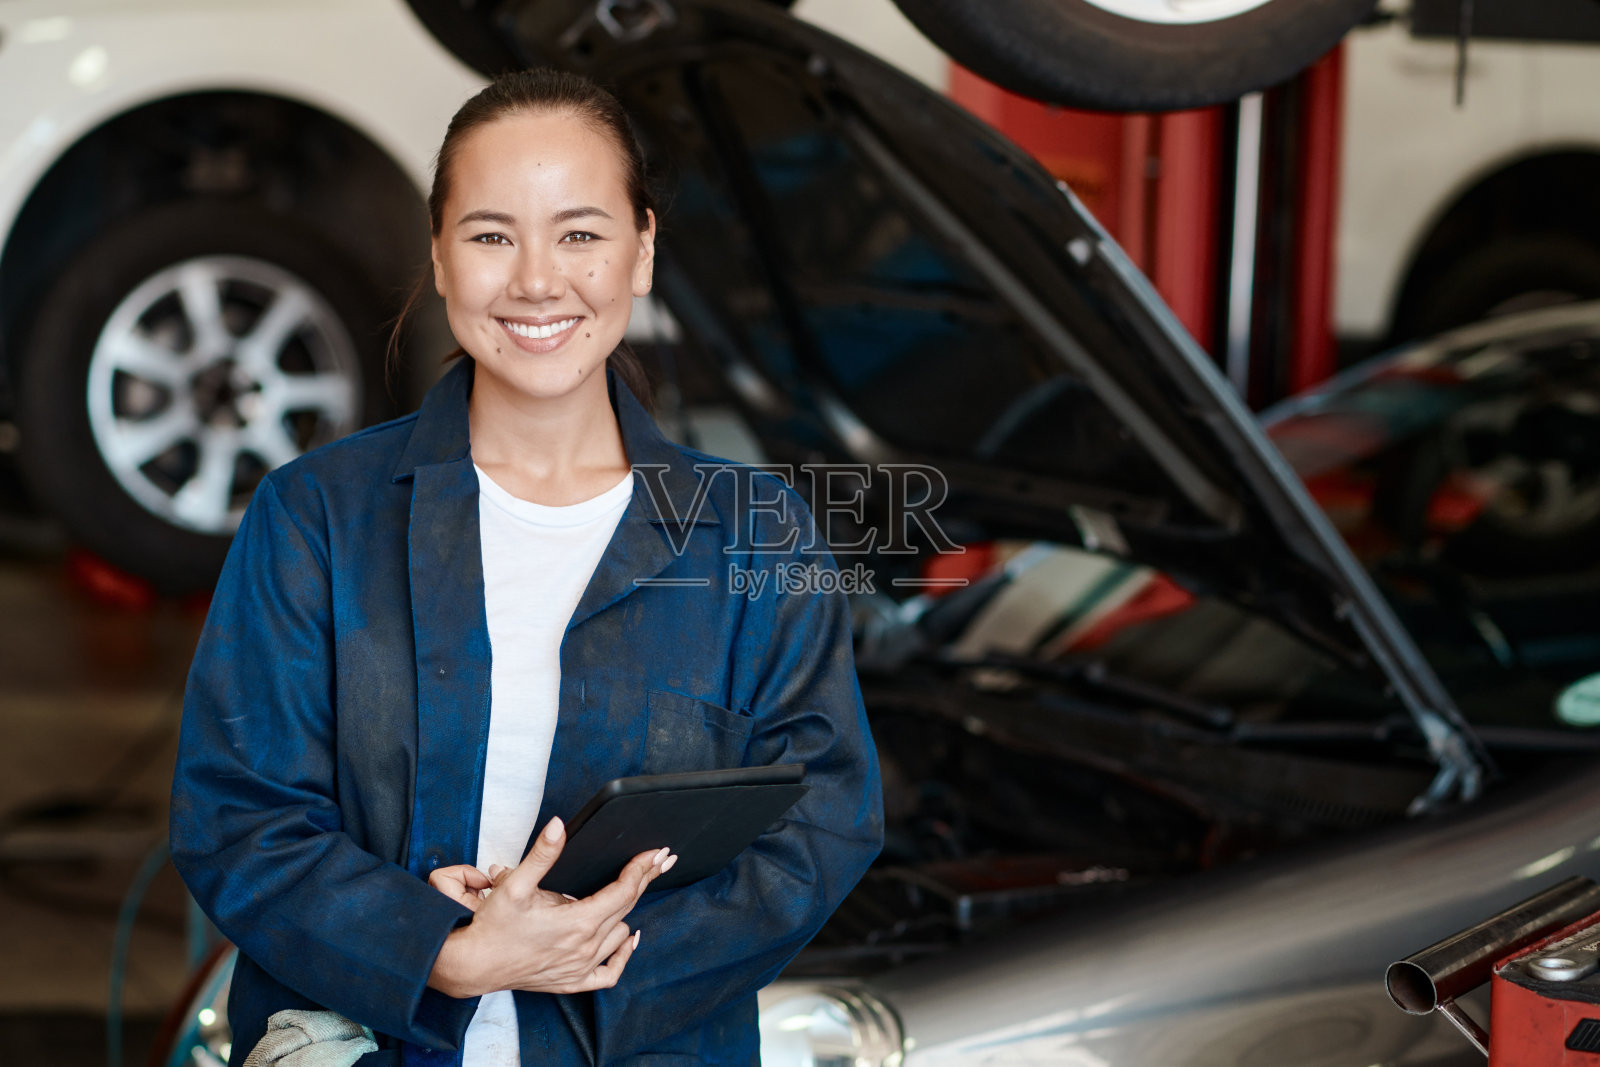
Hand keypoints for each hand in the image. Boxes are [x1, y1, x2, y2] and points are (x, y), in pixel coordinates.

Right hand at [427, 816, 675, 997]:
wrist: (474, 964)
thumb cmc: (493, 926)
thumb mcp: (515, 884)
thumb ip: (542, 854)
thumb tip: (559, 826)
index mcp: (577, 922)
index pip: (623, 890)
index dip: (641, 868)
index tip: (655, 852)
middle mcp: (586, 946)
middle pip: (627, 908)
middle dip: (642, 880)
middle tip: (659, 861)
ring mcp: (581, 967)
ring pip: (621, 936)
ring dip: (625, 913)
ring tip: (627, 890)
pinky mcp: (573, 980)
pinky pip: (610, 973)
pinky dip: (622, 955)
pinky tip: (628, 940)